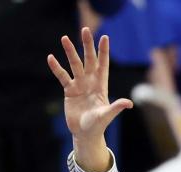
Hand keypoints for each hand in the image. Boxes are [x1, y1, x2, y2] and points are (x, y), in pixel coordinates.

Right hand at [48, 28, 131, 171]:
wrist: (85, 133)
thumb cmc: (98, 125)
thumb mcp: (107, 115)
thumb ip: (116, 107)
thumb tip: (129, 103)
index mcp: (101, 86)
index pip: (103, 65)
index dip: (103, 52)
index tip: (104, 37)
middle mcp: (90, 82)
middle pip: (88, 60)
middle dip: (87, 45)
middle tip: (85, 29)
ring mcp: (79, 85)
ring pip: (74, 65)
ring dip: (69, 52)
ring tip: (64, 38)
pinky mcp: (69, 91)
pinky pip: (62, 76)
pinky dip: (56, 68)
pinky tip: (51, 58)